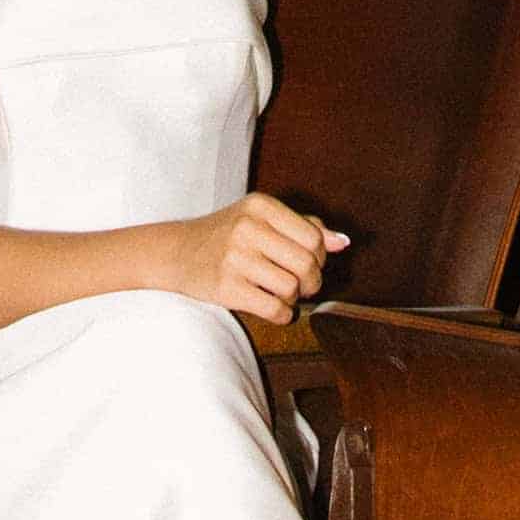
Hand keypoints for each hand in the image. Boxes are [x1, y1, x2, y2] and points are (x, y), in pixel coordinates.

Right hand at [172, 193, 342, 318]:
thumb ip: (304, 226)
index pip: (313, 237)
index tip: (309, 263)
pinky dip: (282, 314)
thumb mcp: (262, 218)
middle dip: (312, 282)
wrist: (176, 252)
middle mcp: (247, 227)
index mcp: (260, 205)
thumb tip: (343, 242)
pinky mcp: (226, 288)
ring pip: (291, 288)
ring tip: (282, 294)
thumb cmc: (227, 235)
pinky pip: (274, 309)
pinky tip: (276, 308)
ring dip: (294, 299)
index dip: (319, 257)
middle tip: (303, 285)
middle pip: (306, 264)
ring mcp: (234, 258)